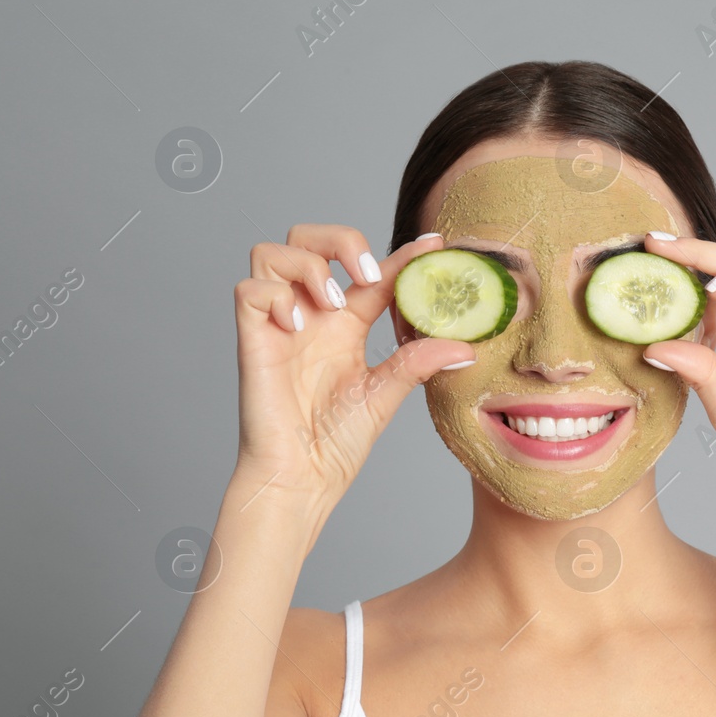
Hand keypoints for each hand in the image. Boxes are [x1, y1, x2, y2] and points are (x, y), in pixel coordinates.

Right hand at [232, 226, 474, 529]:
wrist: (302, 478)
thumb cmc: (335, 442)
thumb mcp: (386, 394)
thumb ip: (418, 362)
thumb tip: (466, 347)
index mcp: (346, 325)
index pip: (372, 271)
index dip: (402, 253)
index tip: (434, 244)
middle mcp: (311, 315)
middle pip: (308, 238)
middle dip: (339, 238)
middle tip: (366, 273)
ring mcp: (279, 325)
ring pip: (271, 252)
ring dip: (307, 264)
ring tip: (334, 303)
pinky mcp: (252, 341)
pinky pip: (248, 290)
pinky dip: (275, 295)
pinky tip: (298, 325)